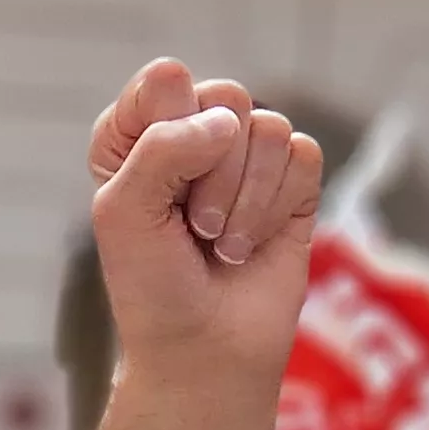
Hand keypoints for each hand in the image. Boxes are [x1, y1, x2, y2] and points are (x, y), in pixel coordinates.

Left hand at [87, 59, 318, 388]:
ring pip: (268, 129)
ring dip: (244, 200)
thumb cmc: (152, 285)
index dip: (166, 129)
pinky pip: (304, 155)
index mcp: (139, 131)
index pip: (166, 80)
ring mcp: (248, 157)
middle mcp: (195, 134)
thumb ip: (161, 147)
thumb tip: (229, 122)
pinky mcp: (295, 184)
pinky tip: (254, 243)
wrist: (203, 350)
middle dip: (212, 172)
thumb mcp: (124, 211)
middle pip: (226, 98)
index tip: (154, 188)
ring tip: (222, 242)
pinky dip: (277, 207)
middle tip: (194, 225)